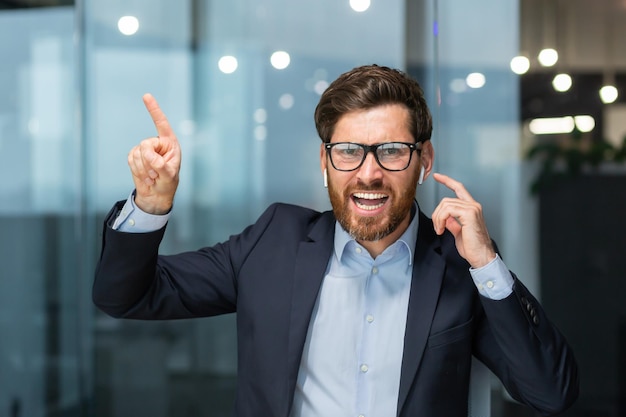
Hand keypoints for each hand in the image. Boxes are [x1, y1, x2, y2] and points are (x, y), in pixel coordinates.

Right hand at [128, 94, 180, 213]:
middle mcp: (157, 143)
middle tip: (156, 174)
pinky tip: (145, 177)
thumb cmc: (168, 183)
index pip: (162, 124)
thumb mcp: (169, 176)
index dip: (154, 110)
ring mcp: (145, 149)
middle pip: (145, 144)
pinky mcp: (135, 155)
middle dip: (149, 162)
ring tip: (153, 177)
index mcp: (170, 143)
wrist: (156, 195)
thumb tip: (149, 155)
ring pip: (137, 153)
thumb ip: (161, 165)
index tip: (146, 96)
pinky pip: (130, 159)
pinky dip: (137, 170)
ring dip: (143, 169)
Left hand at [431, 173, 495, 267]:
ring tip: (440, 230)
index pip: (459, 188)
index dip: (447, 181)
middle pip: (446, 200)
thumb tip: (445, 218)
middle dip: (436, 213)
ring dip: (437, 218)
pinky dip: (440, 220)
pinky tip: (442, 229)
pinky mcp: (469, 214)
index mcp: (471, 208)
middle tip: (437, 227)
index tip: (437, 176)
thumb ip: (452, 222)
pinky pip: (447, 210)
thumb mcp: (458, 232)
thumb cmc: (472, 247)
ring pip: (445, 205)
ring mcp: (472, 208)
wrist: (481, 256)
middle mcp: (473, 205)